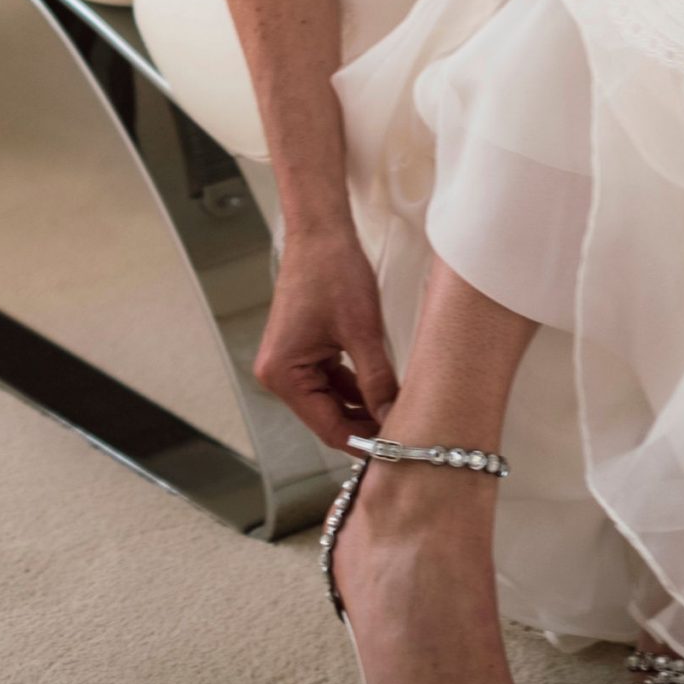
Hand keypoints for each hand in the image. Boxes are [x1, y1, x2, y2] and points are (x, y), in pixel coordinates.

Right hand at [253, 222, 398, 452]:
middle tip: (403, 432)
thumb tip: (393, 416)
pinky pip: (332, 379)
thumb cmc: (332, 271)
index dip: (362, 441)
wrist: (321, 232)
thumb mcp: (363, 331)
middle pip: (328, 416)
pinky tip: (384, 388)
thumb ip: (377, 380)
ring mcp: (291, 361)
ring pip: (333, 399)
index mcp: (283, 374)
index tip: (393, 451)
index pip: (327, 426)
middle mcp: (280, 372)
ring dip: (363, 404)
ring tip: (399, 410)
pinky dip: (357, 385)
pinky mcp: (304, 350)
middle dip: (364, 423)